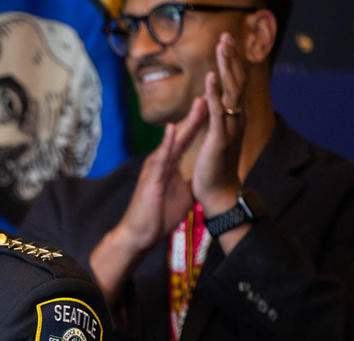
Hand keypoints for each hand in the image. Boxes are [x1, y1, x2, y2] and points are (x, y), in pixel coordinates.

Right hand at [112, 98, 206, 254]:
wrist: (140, 234)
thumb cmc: (158, 215)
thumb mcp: (182, 193)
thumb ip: (191, 178)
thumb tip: (204, 172)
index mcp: (169, 164)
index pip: (186, 139)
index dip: (200, 122)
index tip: (214, 105)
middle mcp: (161, 162)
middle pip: (180, 134)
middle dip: (196, 115)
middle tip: (209, 93)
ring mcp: (154, 168)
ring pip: (172, 141)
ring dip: (185, 122)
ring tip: (198, 103)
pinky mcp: (150, 179)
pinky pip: (160, 159)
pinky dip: (165, 143)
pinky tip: (171, 129)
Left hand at [192, 32, 246, 215]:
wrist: (219, 196)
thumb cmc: (215, 170)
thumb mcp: (219, 139)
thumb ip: (220, 121)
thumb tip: (217, 106)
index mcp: (234, 120)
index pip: (235, 85)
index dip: (233, 63)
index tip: (228, 43)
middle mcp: (236, 120)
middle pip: (236, 82)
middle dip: (231, 58)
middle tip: (227, 36)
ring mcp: (229, 129)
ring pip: (230, 92)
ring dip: (226, 68)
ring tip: (222, 46)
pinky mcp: (219, 140)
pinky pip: (217, 113)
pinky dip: (215, 94)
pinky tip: (211, 77)